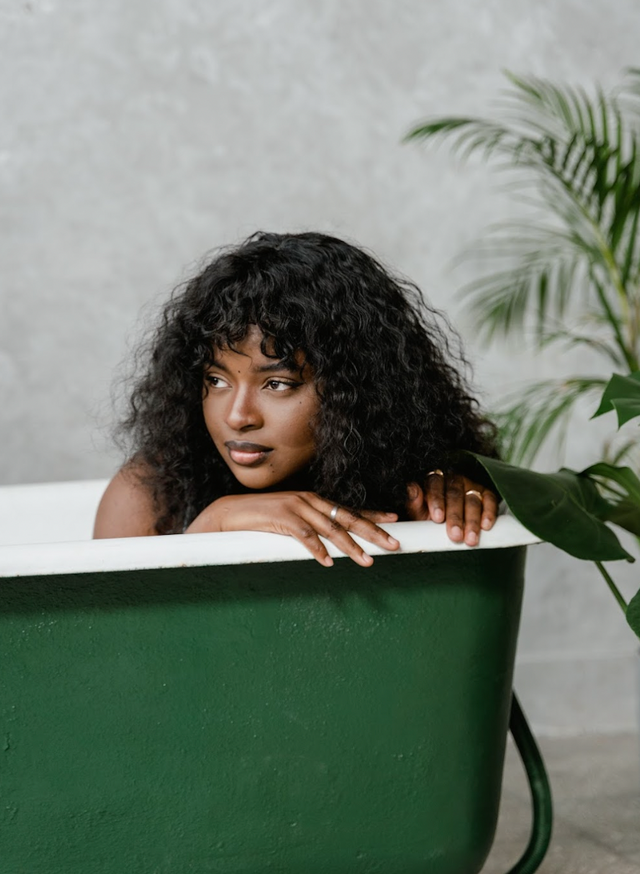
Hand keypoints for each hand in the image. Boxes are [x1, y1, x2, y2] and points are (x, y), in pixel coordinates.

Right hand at [186, 491, 399, 566]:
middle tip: (394, 544)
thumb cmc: (262, 519)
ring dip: (350, 547)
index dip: (373, 515)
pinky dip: (317, 550)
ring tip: (367, 561)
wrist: (231, 513)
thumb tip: (330, 544)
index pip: (349, 509)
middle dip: (373, 532)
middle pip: (347, 518)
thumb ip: (311, 527)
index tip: (394, 520)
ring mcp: (296, 507)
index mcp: (314, 501)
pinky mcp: (281, 518)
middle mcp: (309, 501)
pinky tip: (328, 563)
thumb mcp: (291, 519)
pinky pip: (304, 536)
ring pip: (330, 529)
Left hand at [406, 472, 498, 546]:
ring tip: (470, 539)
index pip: (434, 486)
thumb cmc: (433, 516)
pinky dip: (489, 513)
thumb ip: (415, 503)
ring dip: (471, 521)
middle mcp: (453, 480)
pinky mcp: (486, 493)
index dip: (436, 501)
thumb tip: (410, 489)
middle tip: (455, 535)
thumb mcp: (421, 512)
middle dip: (455, 517)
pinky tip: (486, 526)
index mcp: (435, 482)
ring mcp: (471, 485)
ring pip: (472, 499)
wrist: (452, 520)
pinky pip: (489, 500)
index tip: (438, 518)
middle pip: (455, 495)